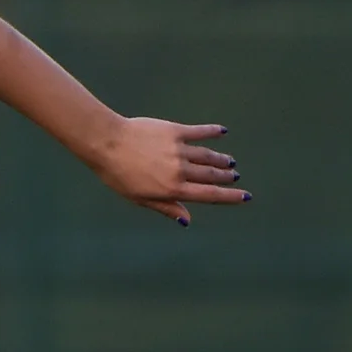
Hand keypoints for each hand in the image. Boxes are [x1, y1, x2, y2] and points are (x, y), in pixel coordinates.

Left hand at [90, 118, 247, 225]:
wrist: (107, 143)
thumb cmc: (117, 174)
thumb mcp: (139, 198)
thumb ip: (166, 207)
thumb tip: (187, 220)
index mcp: (173, 189)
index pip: (209, 195)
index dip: (229, 196)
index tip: (245, 196)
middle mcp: (180, 170)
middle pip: (211, 175)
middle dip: (225, 177)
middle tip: (234, 175)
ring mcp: (179, 150)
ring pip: (208, 156)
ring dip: (221, 159)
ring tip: (229, 161)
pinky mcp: (175, 131)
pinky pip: (199, 132)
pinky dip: (212, 132)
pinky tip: (222, 132)